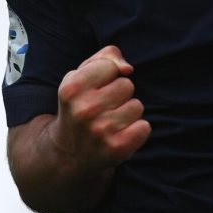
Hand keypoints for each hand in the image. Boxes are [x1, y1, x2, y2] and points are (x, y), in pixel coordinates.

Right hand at [48, 45, 150, 171]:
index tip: (95, 90)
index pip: (110, 66)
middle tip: (103, 109)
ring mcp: (101, 131)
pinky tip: (119, 135)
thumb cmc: (80, 106)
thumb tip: (127, 68)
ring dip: (127, 113)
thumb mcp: (81, 77)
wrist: (67, 154)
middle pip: (127, 85)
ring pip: (137, 106)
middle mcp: (84, 110)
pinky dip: (136, 131)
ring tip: (110, 123)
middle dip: (119, 95)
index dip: (107, 77)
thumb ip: (105, 58)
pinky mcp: (117, 148)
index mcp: (72, 89)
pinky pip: (144, 127)